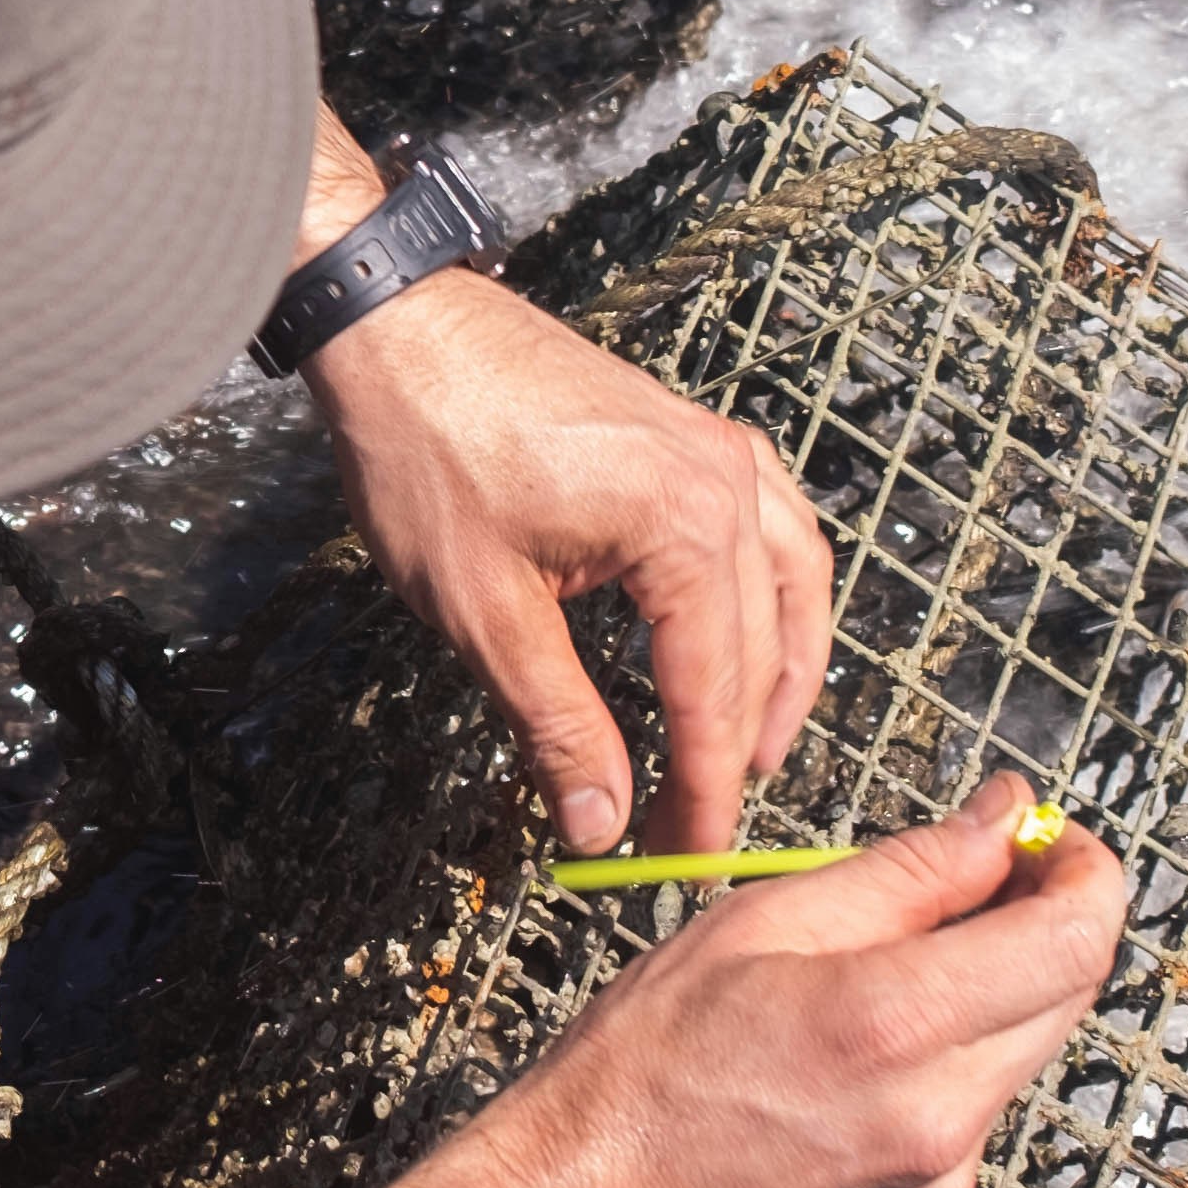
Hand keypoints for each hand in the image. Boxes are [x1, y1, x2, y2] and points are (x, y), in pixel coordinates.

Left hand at [298, 121, 836, 855]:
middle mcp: (727, 480)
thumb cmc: (428, 450)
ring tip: (752, 751)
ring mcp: (719, 448)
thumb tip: (600, 825)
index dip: (706, 789)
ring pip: (791, 584)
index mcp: (684, 523)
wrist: (397, 328)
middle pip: (761, 647)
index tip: (687, 859)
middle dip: (733, 749)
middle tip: (694, 829)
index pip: (714, 690)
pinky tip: (757, 632)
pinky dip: (776, 596)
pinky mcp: (693, 435)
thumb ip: (555, 724)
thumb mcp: (484, 611)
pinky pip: (774, 527)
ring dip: (781, 675)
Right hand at [455, 777, 1126, 1187]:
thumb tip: (1005, 820)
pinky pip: (974, 1116)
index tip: (1052, 838)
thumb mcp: (759, 922)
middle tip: (980, 879)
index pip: (1076, 938)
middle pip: (1068, 993)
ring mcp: (941, 1180)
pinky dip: (943, 1068)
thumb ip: (906, 871)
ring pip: (1021, 1053)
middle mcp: (939, 1115)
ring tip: (880, 976)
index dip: (1086, 872)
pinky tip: (854, 1062)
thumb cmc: (642, 1065)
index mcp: (893, 1024)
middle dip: (1042, 921)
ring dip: (987, 996)